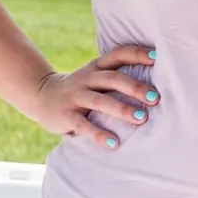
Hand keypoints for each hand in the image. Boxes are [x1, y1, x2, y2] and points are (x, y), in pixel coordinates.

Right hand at [30, 44, 158, 149]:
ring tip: (142, 119)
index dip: (137, 53)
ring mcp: (76, 96)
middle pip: (113, 78)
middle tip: (156, 98)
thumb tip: (156, 86)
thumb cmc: (80, 88)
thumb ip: (116, 77)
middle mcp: (87, 78)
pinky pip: (84, 125)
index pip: (118, 54)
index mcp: (97, 66)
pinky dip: (99, 134)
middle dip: (135, 87)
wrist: (40, 95)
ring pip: (100, 100)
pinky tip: (114, 143)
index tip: (158, 56)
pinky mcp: (66, 115)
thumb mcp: (95, 76)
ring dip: (122, 109)